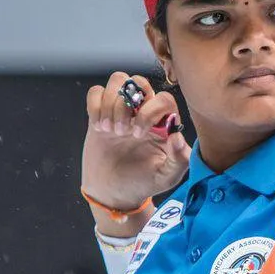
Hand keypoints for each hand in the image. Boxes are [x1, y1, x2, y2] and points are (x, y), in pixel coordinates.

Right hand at [81, 72, 190, 214]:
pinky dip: (95, 105)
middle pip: (140, 82)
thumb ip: (179, 158)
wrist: (114, 192)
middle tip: (122, 132)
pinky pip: (96, 92)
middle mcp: (144, 112)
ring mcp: (121, 111)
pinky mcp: (100, 114)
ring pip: (118, 80)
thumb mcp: (167, 176)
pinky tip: (98, 127)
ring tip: (109, 130)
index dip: (150, 111)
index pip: (164, 98)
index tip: (138, 135)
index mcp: (164, 123)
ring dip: (111, 103)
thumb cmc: (144, 183)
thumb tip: (176, 135)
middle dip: (127, 104)